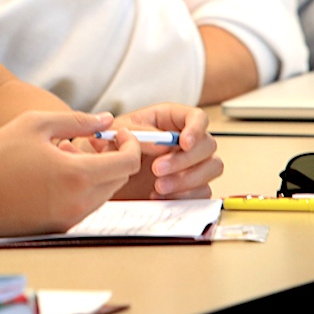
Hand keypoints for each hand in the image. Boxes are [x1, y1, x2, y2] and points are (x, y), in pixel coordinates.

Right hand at [0, 110, 140, 235]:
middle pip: (118, 180)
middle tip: (93, 138)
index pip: (127, 163)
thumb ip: (78, 120)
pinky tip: (55, 171)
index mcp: (78, 175)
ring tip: (66, 151)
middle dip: (113, 156)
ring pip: (102, 194)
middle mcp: (78, 203)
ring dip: (96, 171)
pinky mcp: (56, 229)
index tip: (116, 132)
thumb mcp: (37, 124)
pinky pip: (83, 206)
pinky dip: (81, 187)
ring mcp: (68, 220)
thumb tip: (107, 119)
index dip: (129, 143)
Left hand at [102, 104, 220, 199]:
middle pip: (208, 144)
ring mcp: (189, 165)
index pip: (197, 117)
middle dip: (185, 159)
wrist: (101, 178)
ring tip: (158, 187)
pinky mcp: (188, 188)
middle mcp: (184, 141)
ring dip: (188, 179)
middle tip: (157, 170)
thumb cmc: (109, 148)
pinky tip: (160, 196)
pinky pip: (203, 192)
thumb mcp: (117, 133)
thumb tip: (163, 142)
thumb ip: (139, 133)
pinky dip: (185, 196)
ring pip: (212, 168)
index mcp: (169, 120)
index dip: (196, 129)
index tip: (183, 143)